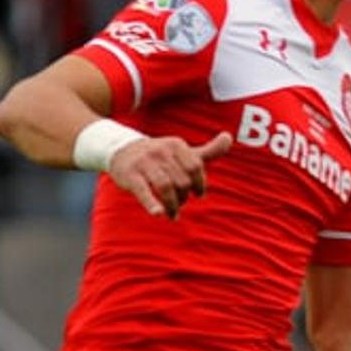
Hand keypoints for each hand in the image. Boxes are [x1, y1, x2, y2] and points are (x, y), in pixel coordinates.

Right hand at [109, 131, 230, 218]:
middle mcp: (160, 151)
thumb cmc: (160, 155)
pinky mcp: (130, 175)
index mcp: (176, 145)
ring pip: (166, 187)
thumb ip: (209, 150)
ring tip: (173, 214)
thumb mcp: (183, 151)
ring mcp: (144, 163)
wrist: (121, 149)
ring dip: (173, 205)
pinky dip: (152, 203)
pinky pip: (143, 191)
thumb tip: (229, 137)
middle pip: (182, 180)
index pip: (195, 167)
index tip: (198, 194)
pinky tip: (159, 213)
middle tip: (181, 203)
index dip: (200, 184)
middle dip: (184, 196)